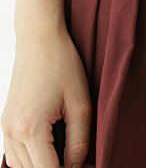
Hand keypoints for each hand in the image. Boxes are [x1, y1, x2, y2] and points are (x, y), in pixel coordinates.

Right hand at [1, 0, 92, 167]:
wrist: (39, 40)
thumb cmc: (62, 65)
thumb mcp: (81, 103)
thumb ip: (80, 141)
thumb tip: (80, 167)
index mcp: (30, 129)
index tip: (89, 167)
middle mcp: (11, 134)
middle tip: (83, 161)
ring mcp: (5, 130)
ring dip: (45, 167)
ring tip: (69, 154)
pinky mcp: (6, 124)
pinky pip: (15, 156)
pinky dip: (34, 159)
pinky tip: (53, 149)